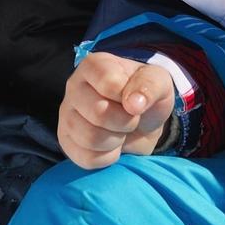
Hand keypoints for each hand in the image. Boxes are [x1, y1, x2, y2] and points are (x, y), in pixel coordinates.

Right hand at [58, 52, 177, 169]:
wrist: (142, 122)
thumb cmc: (146, 97)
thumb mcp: (159, 83)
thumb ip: (150, 85)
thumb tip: (133, 104)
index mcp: (94, 65)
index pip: (108, 83)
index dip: (129, 98)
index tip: (135, 100)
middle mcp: (73, 86)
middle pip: (98, 113)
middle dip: (126, 122)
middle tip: (130, 118)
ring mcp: (66, 114)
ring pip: (90, 137)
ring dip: (116, 141)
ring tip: (120, 131)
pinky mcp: (66, 141)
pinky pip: (86, 158)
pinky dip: (107, 157)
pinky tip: (111, 146)